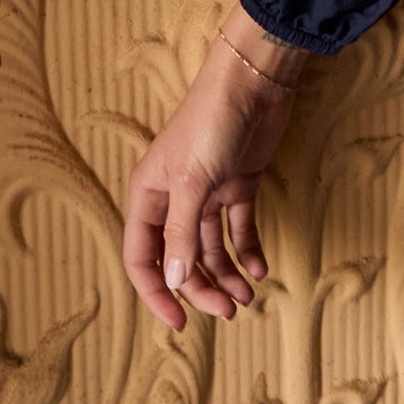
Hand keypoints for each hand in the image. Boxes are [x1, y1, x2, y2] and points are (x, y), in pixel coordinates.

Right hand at [122, 18, 308, 331]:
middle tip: (231, 311)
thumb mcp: (193, 180)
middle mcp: (174, 198)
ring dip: (227, 274)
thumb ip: (182, 233)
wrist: (253, 80)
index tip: (181, 323)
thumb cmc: (212, 122)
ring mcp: (207, 191)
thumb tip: (175, 283)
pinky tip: (261, 268)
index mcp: (149, 196)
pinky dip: (249, 249)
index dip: (157, 293)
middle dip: (202, 288)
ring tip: (248, 297)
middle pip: (182, 258)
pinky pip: (239, 227)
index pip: (142, 258)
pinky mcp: (239, 183)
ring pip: (211, 247)